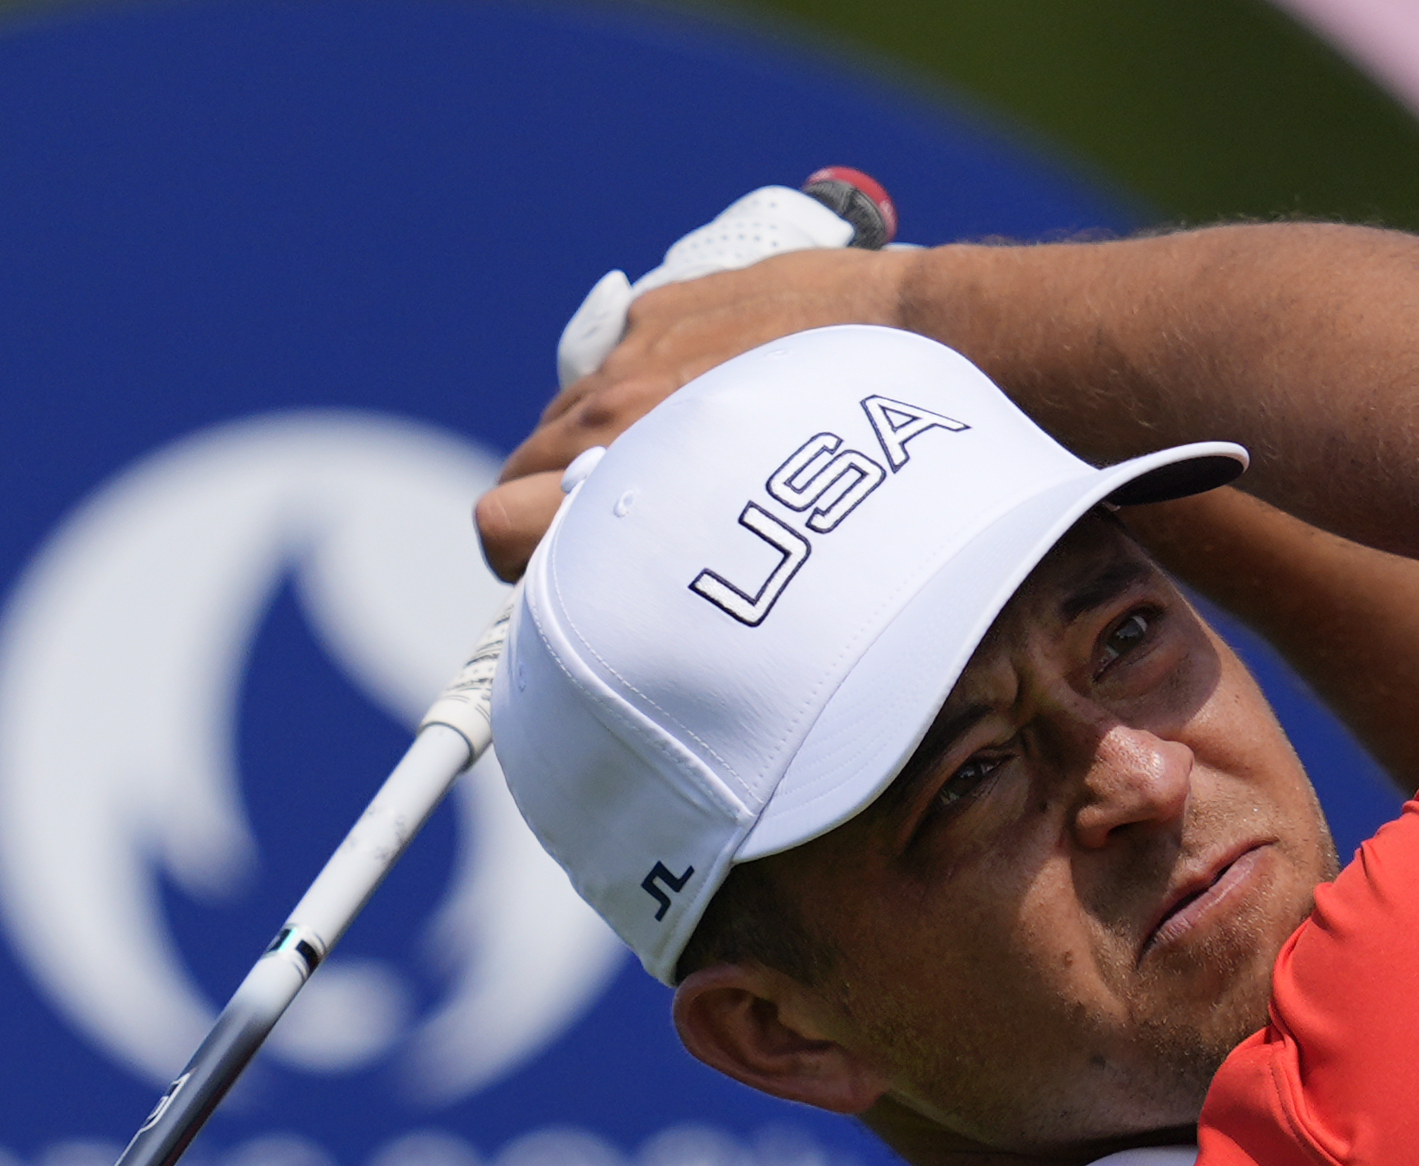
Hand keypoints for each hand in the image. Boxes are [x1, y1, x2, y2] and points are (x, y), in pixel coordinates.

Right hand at [475, 249, 911, 578]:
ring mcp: (632, 357)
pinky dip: (644, 379)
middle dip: (552, 504)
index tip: (561, 572)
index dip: (520, 553)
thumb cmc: (860, 477)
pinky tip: (705, 398)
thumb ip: (681, 559)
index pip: (500, 524)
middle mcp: (613, 418)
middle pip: (521, 470)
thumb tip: (653, 604)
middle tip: (616, 531)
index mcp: (626, 485)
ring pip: (566, 415)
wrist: (918, 347)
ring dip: (595, 443)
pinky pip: (618, 355)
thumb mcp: (759, 553)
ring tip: (668, 464)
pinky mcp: (662, 306)